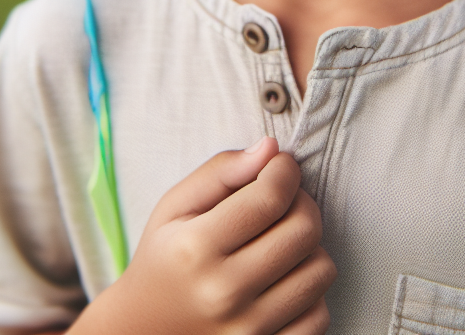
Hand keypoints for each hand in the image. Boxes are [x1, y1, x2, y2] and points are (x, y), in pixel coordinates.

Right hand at [70, 136, 335, 334]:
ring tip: (281, 241)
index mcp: (196, 249)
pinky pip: (320, 314)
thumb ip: (222, 171)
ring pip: (320, 269)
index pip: (269, 198)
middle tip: (282, 200)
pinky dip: (310, 291)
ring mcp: (249, 330)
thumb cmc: (164, 258)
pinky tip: (284, 279)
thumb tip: (271, 149)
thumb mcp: (175, 206)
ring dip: (309, 247)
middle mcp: (225, 293)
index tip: (280, 165)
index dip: (285, 170)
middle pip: (303, 230)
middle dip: (301, 202)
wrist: (144, 330)